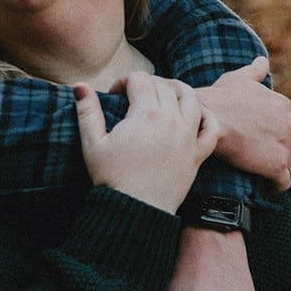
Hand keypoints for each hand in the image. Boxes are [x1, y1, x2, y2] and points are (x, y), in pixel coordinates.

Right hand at [74, 72, 218, 214]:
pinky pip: (211, 129)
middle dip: (147, 84)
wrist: (136, 211)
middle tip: (134, 95)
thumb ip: (86, 111)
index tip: (114, 94)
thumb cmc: (112, 178)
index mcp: (145, 114)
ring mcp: (188, 137)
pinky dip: (207, 116)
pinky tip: (197, 114)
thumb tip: (79, 85)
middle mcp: (171, 120)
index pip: (139, 80)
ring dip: (179, 89)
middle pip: (164, 86)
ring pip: (191, 99)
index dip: (124, 81)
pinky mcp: (198, 154)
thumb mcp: (92, 143)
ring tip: (167, 92)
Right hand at [198, 58, 290, 190]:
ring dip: (272, 169)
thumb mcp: (239, 78)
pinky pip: (283, 183)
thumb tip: (263, 61)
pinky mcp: (278, 166)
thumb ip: (255, 71)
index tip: (255, 139)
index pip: (286, 125)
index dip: (270, 133)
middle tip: (252, 156)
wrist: (207, 120)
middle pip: (288, 145)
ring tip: (254, 172)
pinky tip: (262, 186)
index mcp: (284, 105)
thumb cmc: (219, 99)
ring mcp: (287, 146)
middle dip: (274, 150)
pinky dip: (274, 186)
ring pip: (286, 164)